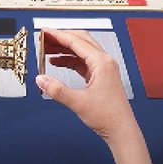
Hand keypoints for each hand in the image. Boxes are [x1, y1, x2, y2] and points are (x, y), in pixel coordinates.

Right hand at [36, 29, 136, 143]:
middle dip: (61, 38)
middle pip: (80, 40)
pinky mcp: (100, 75)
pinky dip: (68, 59)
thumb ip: (57, 90)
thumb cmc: (109, 117)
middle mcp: (104, 62)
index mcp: (102, 63)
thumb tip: (41, 79)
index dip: (58, 35)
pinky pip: (82, 61)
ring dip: (63, 48)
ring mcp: (103, 68)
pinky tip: (57, 62)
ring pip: (80, 50)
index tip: (45, 32)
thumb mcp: (78, 103)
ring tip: (47, 49)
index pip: (76, 41)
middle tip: (45, 38)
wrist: (122, 131)